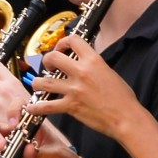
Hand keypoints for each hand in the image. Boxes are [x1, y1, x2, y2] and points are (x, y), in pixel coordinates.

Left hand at [27, 34, 146, 139]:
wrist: (126, 117)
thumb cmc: (122, 98)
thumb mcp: (109, 72)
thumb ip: (94, 66)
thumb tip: (83, 64)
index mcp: (93, 61)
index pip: (73, 40)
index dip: (62, 42)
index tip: (61, 48)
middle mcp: (81, 72)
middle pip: (53, 57)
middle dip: (47, 61)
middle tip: (49, 67)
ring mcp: (74, 89)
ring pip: (44, 81)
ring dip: (38, 82)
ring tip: (39, 85)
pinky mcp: (71, 106)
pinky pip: (47, 106)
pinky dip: (36, 107)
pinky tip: (32, 107)